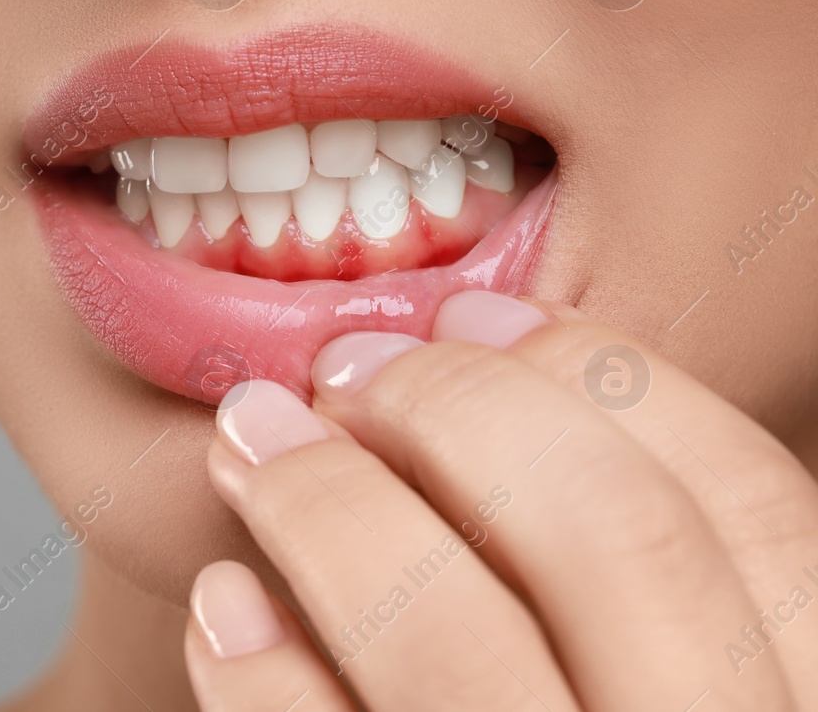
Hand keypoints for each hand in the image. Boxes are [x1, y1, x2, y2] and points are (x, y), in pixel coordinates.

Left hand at [184, 291, 817, 710]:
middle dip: (456, 408)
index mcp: (812, 711)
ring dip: (327, 506)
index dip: (602, 378)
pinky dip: (265, 680)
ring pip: (451, 639)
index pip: (751, 506)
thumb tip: (515, 400)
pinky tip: (227, 611)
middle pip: (614, 536)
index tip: (476, 316)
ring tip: (253, 444)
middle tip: (348, 365)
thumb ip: (655, 606)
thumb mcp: (697, 690)